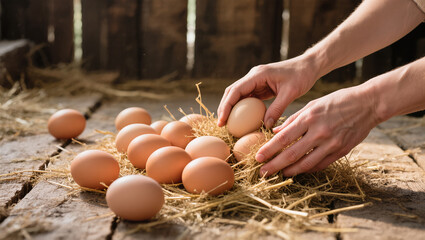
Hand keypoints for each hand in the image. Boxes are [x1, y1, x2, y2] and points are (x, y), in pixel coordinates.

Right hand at [217, 55, 317, 128]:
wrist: (308, 66)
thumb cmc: (301, 76)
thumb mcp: (290, 93)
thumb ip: (277, 108)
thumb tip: (265, 126)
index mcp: (258, 74)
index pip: (235, 90)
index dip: (226, 106)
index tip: (222, 120)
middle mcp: (253, 76)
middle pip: (232, 92)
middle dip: (224, 107)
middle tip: (221, 125)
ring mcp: (255, 81)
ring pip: (237, 95)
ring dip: (231, 108)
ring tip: (228, 124)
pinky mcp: (260, 86)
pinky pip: (247, 98)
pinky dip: (242, 108)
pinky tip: (241, 120)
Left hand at [256, 85, 379, 176]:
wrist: (368, 104)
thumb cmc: (337, 101)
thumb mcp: (313, 104)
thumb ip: (293, 119)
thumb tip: (276, 132)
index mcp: (309, 118)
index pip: (284, 138)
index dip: (269, 149)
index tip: (258, 157)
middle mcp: (319, 132)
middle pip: (292, 154)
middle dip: (275, 165)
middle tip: (263, 173)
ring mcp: (331, 143)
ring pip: (306, 163)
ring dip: (291, 171)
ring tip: (280, 173)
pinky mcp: (342, 151)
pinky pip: (321, 164)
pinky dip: (308, 169)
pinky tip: (299, 170)